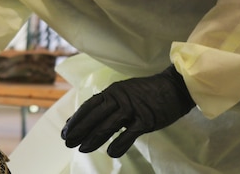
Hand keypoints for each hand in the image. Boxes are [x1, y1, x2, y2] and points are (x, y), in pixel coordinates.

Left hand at [61, 65, 194, 157]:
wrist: (174, 87)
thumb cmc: (147, 93)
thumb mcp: (124, 94)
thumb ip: (108, 105)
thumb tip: (89, 118)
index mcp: (112, 92)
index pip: (89, 106)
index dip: (76, 119)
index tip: (65, 131)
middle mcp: (119, 99)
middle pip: (94, 116)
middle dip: (79, 129)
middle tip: (67, 142)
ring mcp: (132, 109)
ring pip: (108, 125)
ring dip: (94, 138)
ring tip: (82, 149)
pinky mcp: (146, 119)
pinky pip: (129, 134)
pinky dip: (120, 144)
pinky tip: (111, 153)